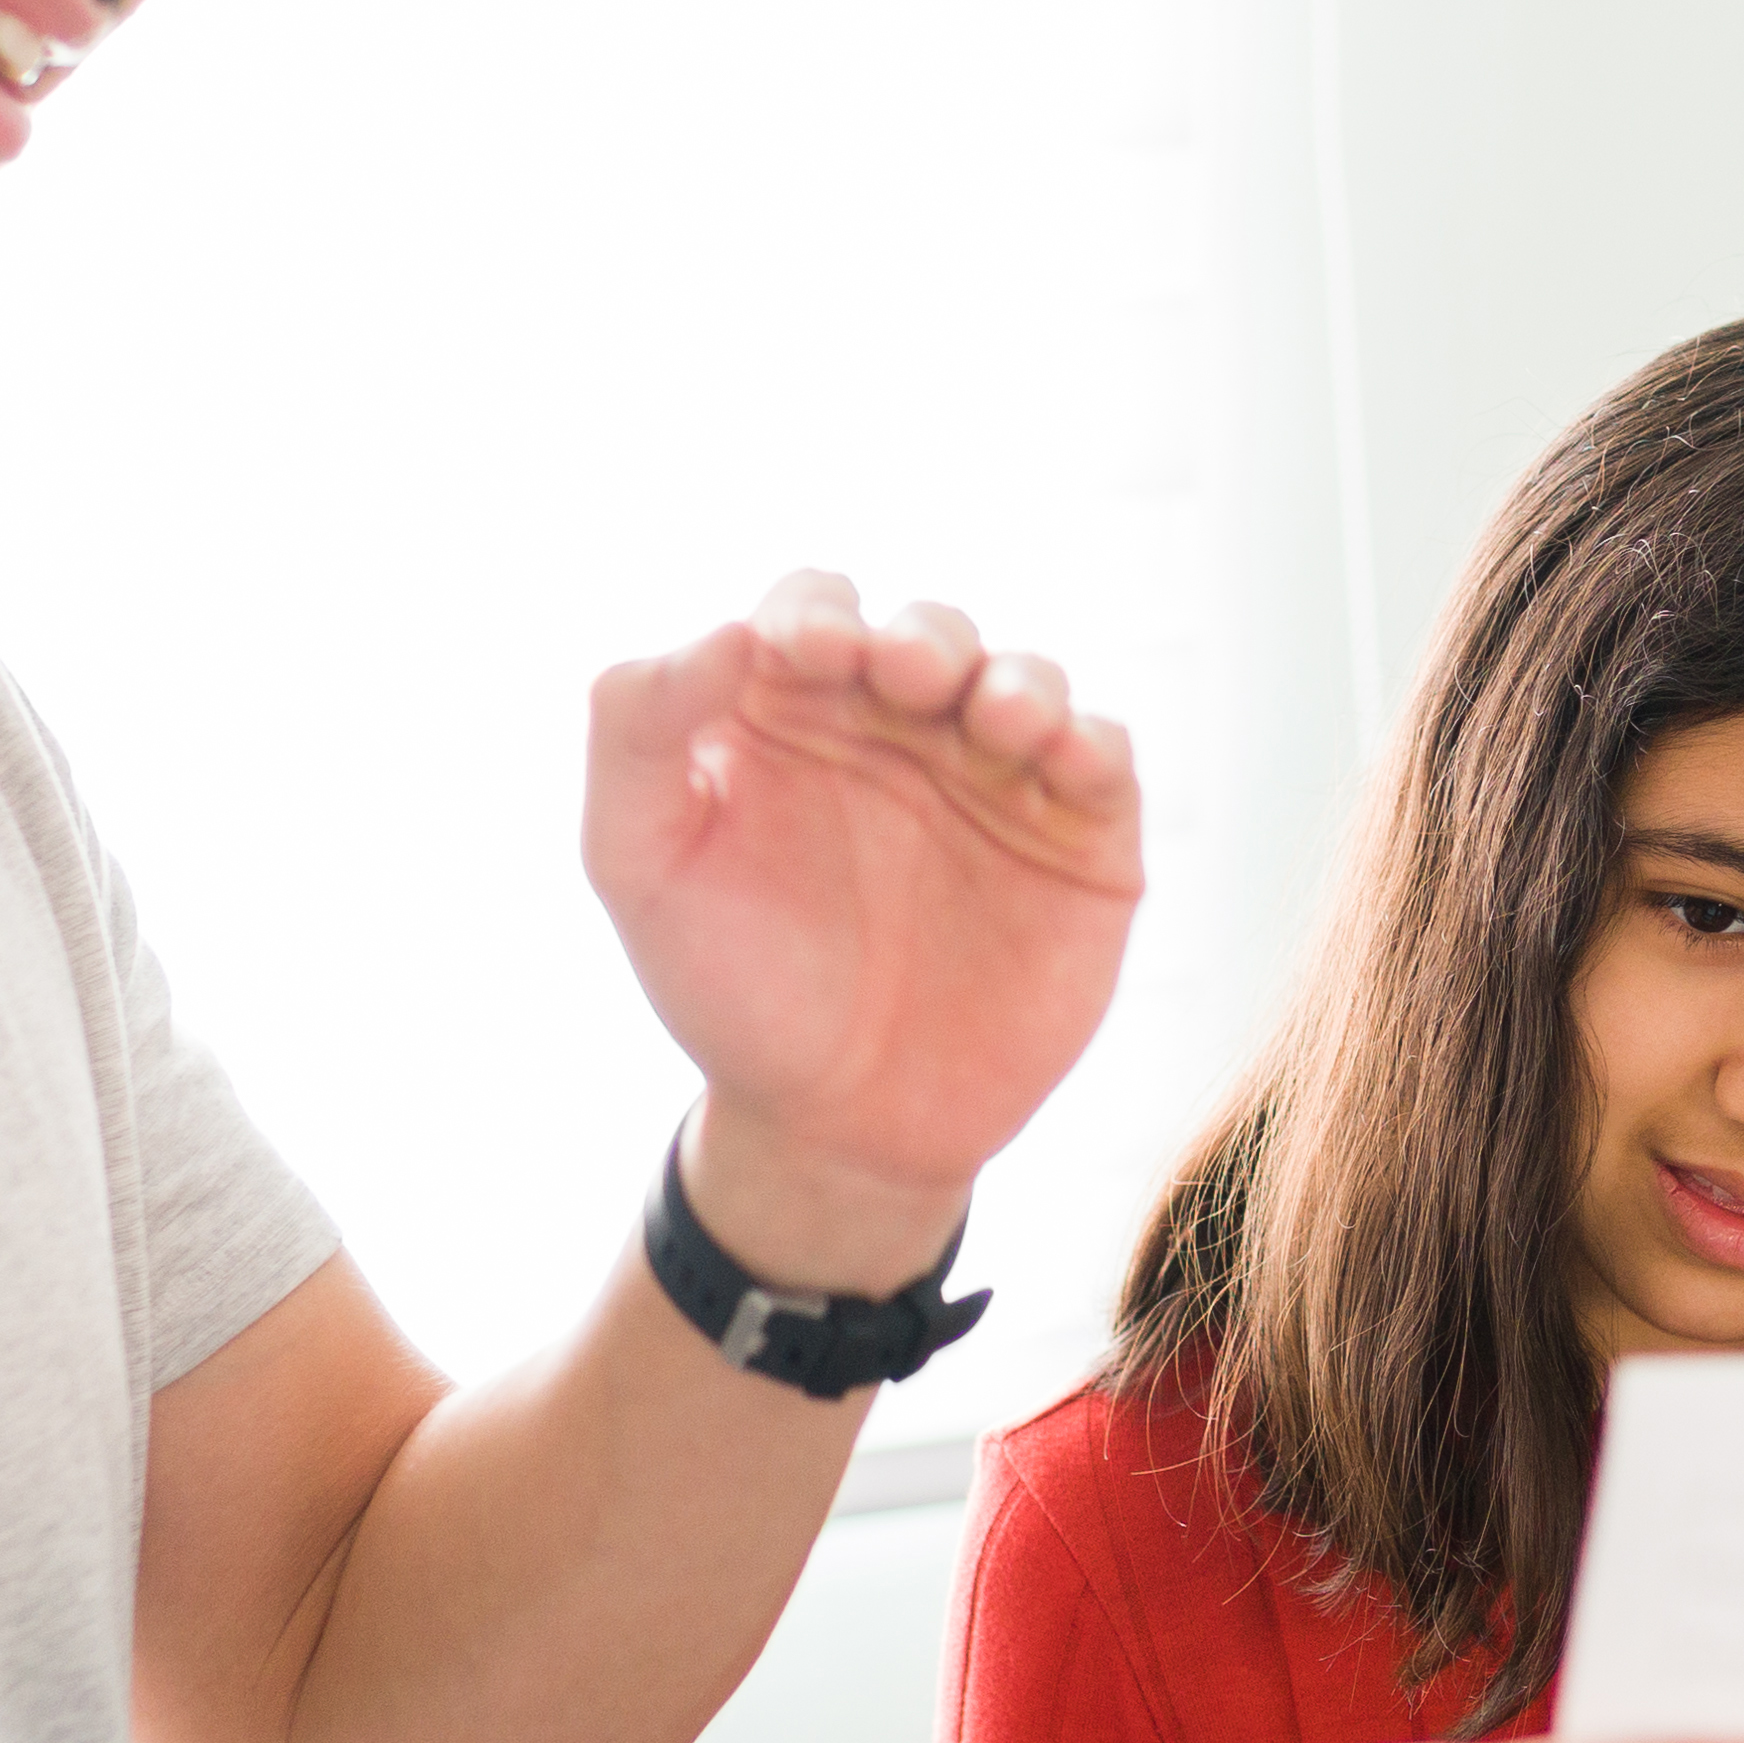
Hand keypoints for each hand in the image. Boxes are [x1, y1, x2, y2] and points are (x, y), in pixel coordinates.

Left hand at [586, 574, 1143, 1277]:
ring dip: (1017, 680)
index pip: (812, 611)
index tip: (801, 654)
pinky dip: (1091, 741)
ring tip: (997, 718)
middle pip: (930, 631)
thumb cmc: (731, 990)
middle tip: (904, 674)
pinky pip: (1104, 758)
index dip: (812, 612)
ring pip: (1027, 680)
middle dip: (923, 637)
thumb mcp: (639, 863)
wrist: (835, 1132)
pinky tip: (1060, 756)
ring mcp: (998, 780)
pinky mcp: (1080, 842)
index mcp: (798, 713)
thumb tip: (718, 630)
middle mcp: (903, 730)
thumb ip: (638, 734)